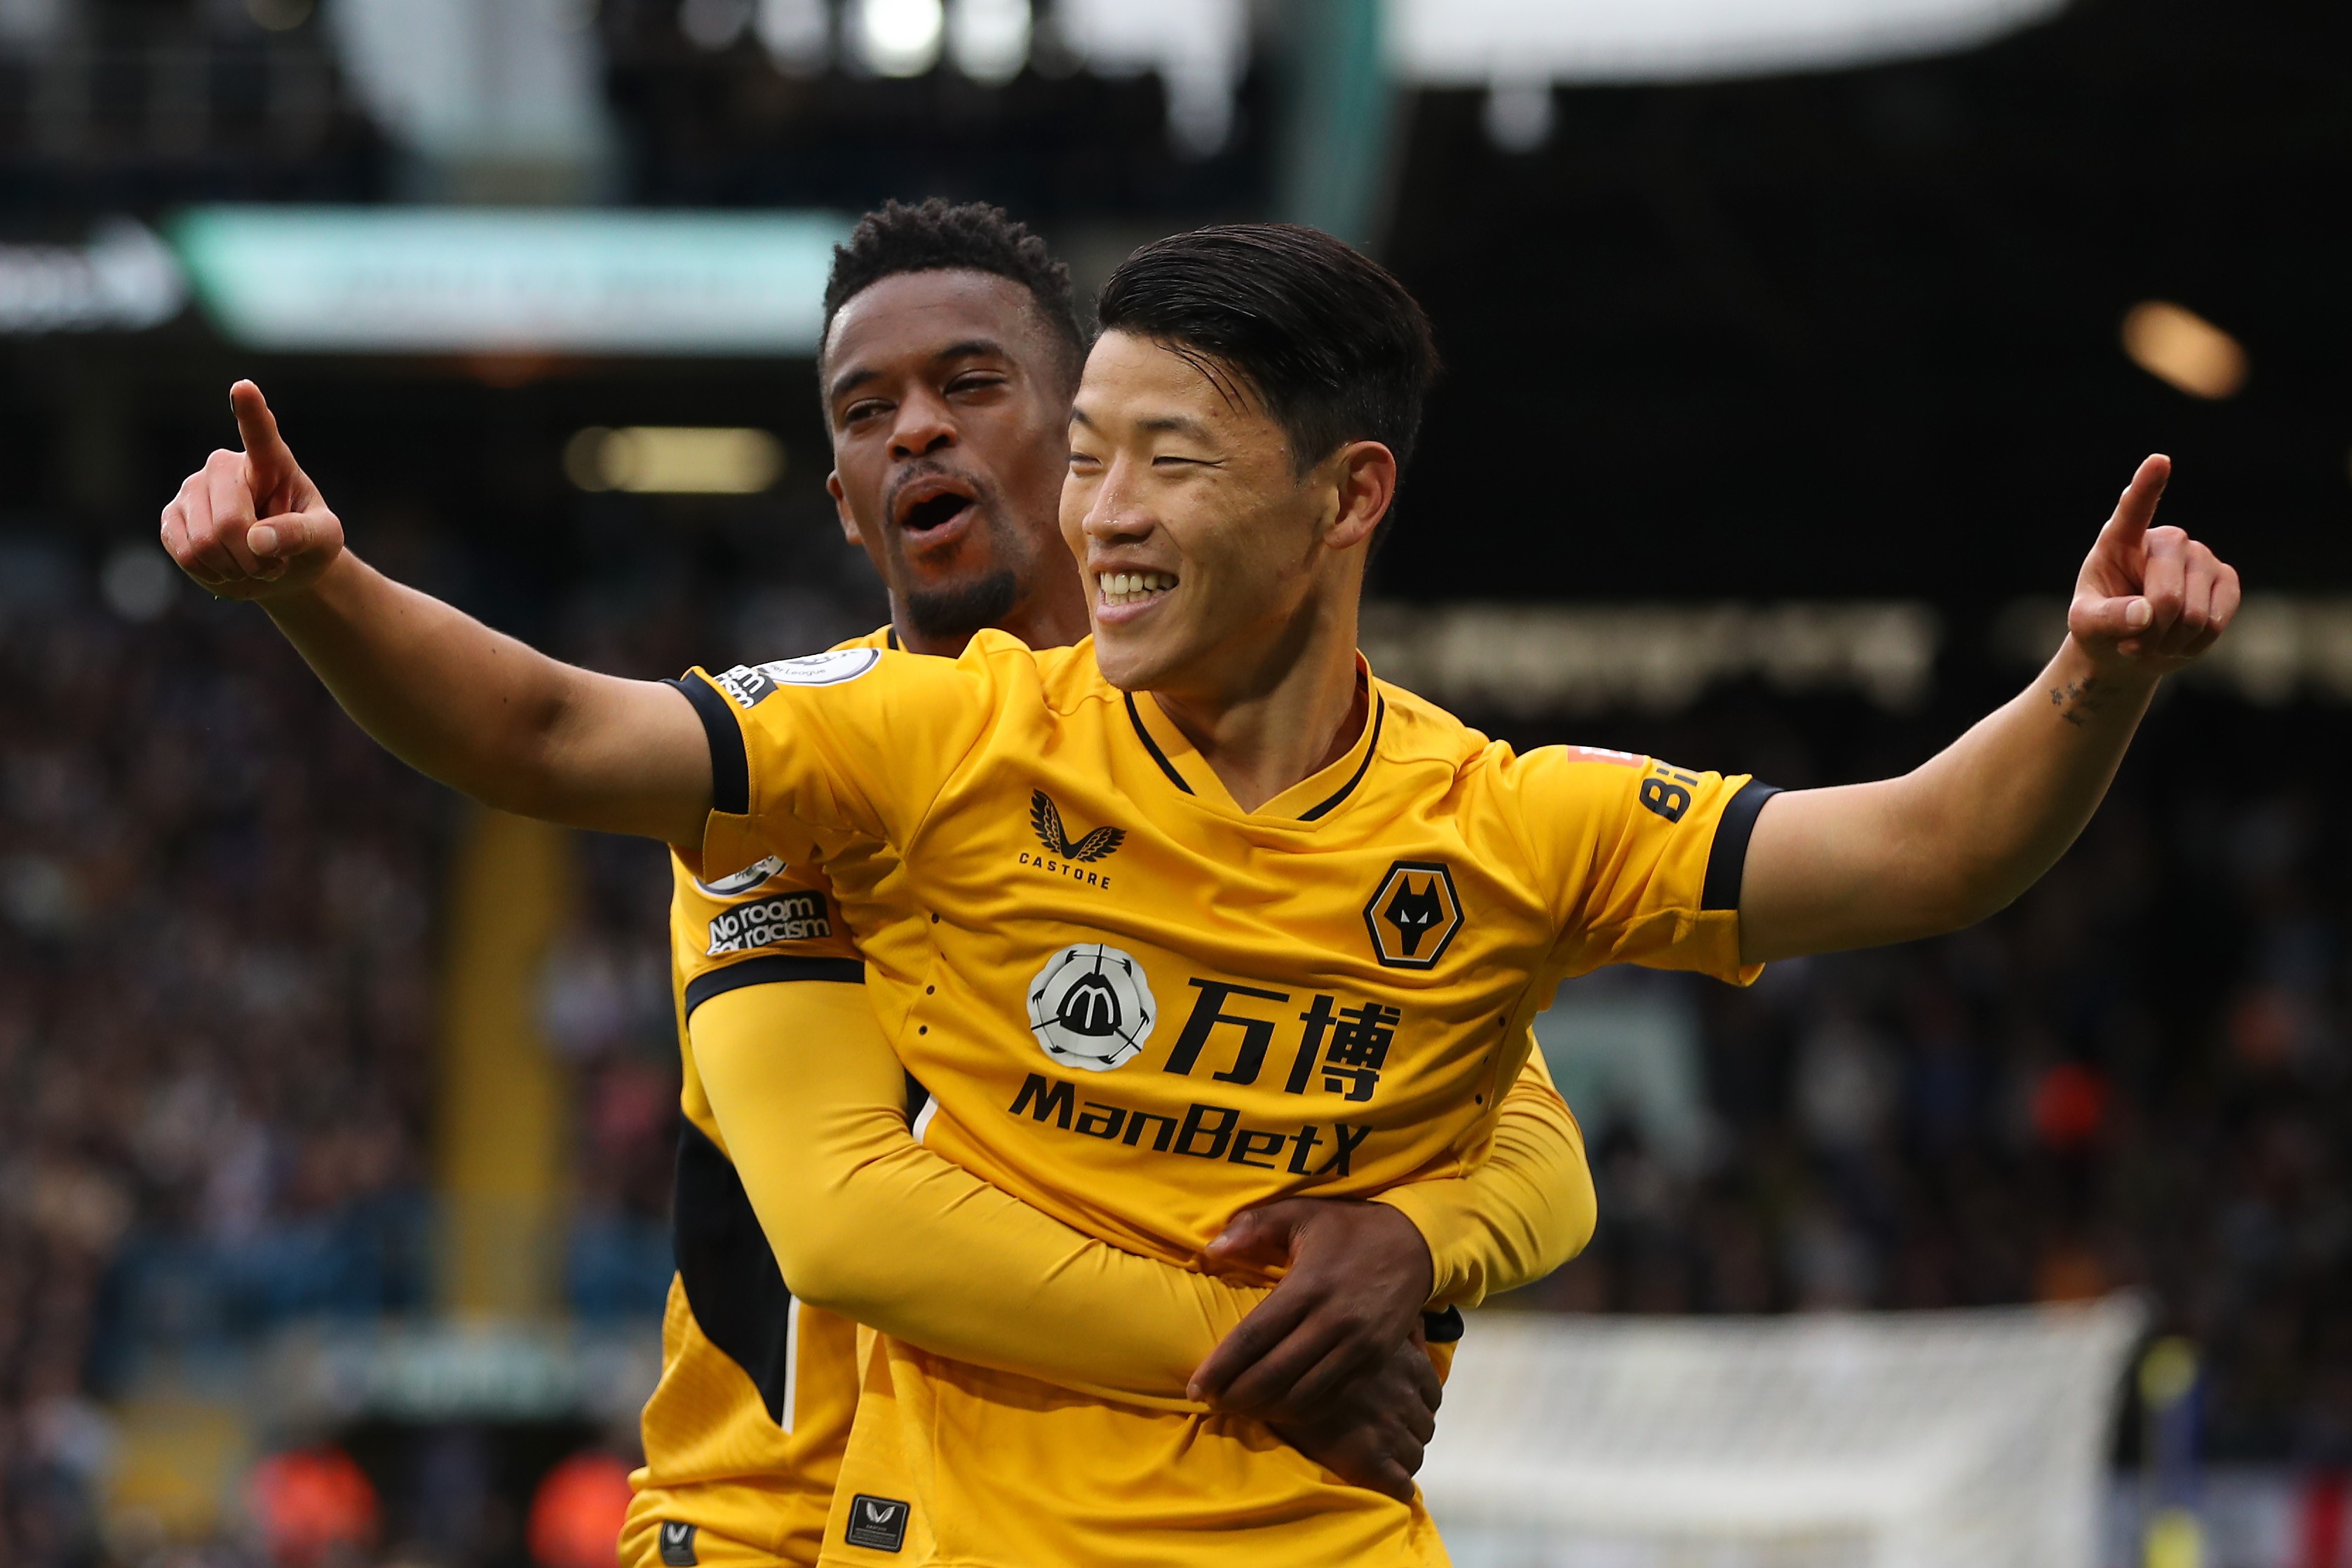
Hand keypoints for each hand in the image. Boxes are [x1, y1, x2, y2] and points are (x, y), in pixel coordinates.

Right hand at [160, 381, 344, 601]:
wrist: (277, 568)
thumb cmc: (307, 543)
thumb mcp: (324, 540)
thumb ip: (301, 535)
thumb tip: (258, 540)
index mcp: (271, 461)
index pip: (260, 433)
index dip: (250, 411)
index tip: (244, 388)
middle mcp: (224, 466)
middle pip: (228, 522)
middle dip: (254, 558)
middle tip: (272, 563)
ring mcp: (192, 489)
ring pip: (204, 542)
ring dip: (235, 568)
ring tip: (252, 564)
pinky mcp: (171, 517)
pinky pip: (184, 553)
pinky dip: (211, 572)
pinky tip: (226, 566)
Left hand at [1189, 1198, 1434, 1414]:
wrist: (1415, 1244)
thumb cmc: (1348, 1229)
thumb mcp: (1301, 1213)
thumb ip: (1253, 1226)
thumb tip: (1210, 1249)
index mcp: (1309, 1286)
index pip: (1254, 1337)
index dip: (1221, 1367)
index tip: (1195, 1387)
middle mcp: (1334, 1322)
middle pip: (1274, 1375)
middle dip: (1236, 1395)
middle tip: (1209, 1402)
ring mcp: (1358, 1347)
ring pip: (1302, 1395)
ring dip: (1265, 1409)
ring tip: (1238, 1407)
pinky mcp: (1375, 1362)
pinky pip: (1332, 1398)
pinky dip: (1301, 1410)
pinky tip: (1278, 1408)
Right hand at [1263, 1330, 1439, 1502]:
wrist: (1274, 1375)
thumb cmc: (1316, 1346)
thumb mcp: (1363, 1328)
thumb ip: (1396, 1332)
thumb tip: (1417, 1322)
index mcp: (1407, 1366)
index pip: (1432, 1397)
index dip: (1416, 1405)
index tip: (1398, 1411)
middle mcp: (1403, 1397)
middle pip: (1425, 1427)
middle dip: (1408, 1431)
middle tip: (1383, 1432)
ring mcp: (1388, 1429)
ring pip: (1415, 1455)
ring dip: (1400, 1456)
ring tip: (1377, 1455)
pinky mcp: (1370, 1460)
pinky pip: (1401, 1484)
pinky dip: (1397, 1486)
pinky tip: (1384, 1481)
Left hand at [2067, 454, 2240, 675]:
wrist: (2130, 646)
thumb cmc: (2101, 626)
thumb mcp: (2087, 625)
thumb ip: (2108, 618)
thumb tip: (2147, 612)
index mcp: (2120, 539)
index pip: (2134, 508)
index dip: (2147, 485)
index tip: (2158, 461)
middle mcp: (2166, 540)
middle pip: (2167, 596)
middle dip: (2150, 632)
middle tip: (2132, 641)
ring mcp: (2201, 556)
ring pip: (2194, 615)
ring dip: (2170, 642)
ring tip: (2152, 639)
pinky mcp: (2226, 579)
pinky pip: (2217, 621)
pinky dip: (2194, 643)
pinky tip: (2178, 639)